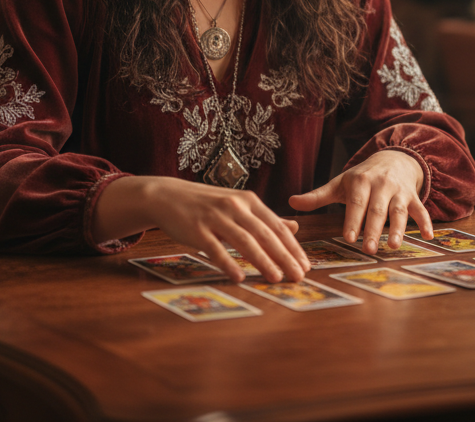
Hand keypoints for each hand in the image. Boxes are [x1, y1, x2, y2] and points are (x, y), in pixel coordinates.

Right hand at [93, 176, 308, 282]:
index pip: (277, 227)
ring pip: (244, 241)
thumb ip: (266, 218)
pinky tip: (239, 277)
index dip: (293, 247)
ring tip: (276, 279)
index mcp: (249, 201)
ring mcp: (216, 217)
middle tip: (298, 277)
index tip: (305, 266)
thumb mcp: (239, 205)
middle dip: (284, 257)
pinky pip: (215, 248)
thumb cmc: (207, 204)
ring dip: (262, 261)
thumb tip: (295, 228)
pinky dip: (228, 263)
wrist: (168, 196)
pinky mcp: (197, 229)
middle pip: (265, 235)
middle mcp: (235, 207)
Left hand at [288, 150, 432, 253]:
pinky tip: (430, 237)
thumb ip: (317, 196)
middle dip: (373, 229)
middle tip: (368, 249)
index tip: (348, 238)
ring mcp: (399, 191)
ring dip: (399, 229)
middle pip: (377, 210)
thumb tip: (290, 203)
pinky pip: (422, 210)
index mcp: (360, 182)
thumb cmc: (362, 177)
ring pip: (400, 211)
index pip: (356, 202)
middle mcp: (381, 186)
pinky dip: (427, 223)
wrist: (394, 158)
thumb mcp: (340, 183)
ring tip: (394, 246)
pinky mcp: (414, 197)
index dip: (353, 220)